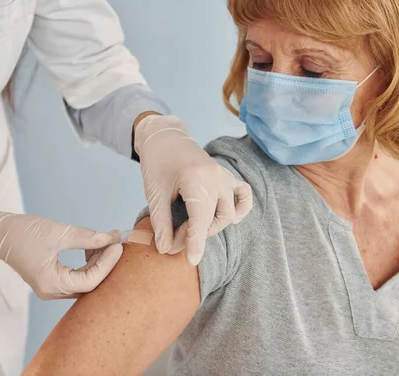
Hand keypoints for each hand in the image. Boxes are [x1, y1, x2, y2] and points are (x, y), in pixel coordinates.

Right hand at [0, 205, 122, 299]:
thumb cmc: (22, 233)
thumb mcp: (58, 233)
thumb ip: (87, 238)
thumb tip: (111, 239)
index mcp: (52, 284)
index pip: (91, 280)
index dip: (108, 263)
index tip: (118, 245)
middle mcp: (53, 291)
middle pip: (90, 283)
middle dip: (106, 262)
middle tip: (116, 242)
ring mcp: (52, 287)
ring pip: (85, 279)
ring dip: (98, 261)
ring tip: (105, 240)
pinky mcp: (53, 279)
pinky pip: (77, 275)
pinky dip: (88, 262)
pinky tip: (92, 245)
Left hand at [134, 115, 252, 265]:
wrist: (164, 137)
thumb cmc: (157, 162)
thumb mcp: (154, 194)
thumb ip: (161, 223)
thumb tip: (166, 249)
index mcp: (196, 179)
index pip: (200, 220)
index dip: (195, 244)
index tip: (191, 261)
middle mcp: (216, 178)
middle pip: (216, 219)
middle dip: (197, 235)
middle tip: (174, 237)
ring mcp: (224, 176)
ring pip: (229, 213)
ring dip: (213, 225)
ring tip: (191, 226)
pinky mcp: (227, 176)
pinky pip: (243, 195)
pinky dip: (240, 209)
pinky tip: (228, 217)